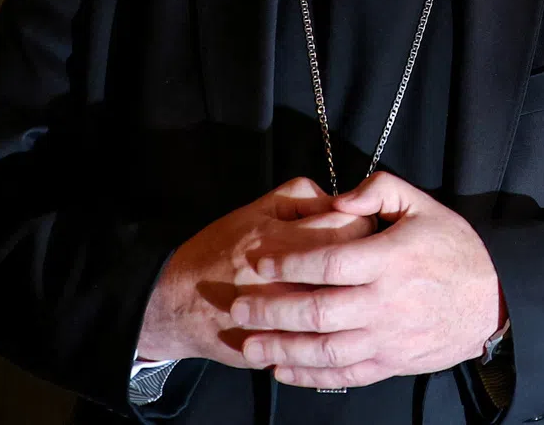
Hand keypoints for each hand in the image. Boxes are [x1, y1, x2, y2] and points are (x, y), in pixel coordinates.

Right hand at [137, 177, 373, 365]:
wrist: (177, 303)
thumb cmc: (219, 249)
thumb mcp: (256, 207)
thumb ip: (299, 196)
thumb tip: (337, 200)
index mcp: (276, 239)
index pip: (343, 226)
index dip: (363, 220)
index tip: (365, 221)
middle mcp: (281, 280)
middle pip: (348, 266)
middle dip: (365, 256)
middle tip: (366, 252)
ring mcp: (280, 318)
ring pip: (338, 306)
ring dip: (352, 294)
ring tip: (352, 283)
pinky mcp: (278, 346)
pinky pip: (320, 339)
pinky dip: (334, 328)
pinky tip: (336, 315)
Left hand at [230, 171, 504, 387]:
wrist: (489, 301)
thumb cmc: (451, 246)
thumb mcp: (421, 203)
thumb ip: (378, 189)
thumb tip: (339, 198)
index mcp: (390, 260)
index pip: (329, 263)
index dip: (289, 262)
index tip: (258, 259)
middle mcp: (386, 303)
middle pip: (317, 312)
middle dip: (272, 310)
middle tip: (239, 305)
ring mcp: (387, 338)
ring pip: (325, 350)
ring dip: (282, 350)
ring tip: (249, 344)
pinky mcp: (391, 363)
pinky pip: (344, 375)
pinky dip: (311, 377)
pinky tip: (284, 371)